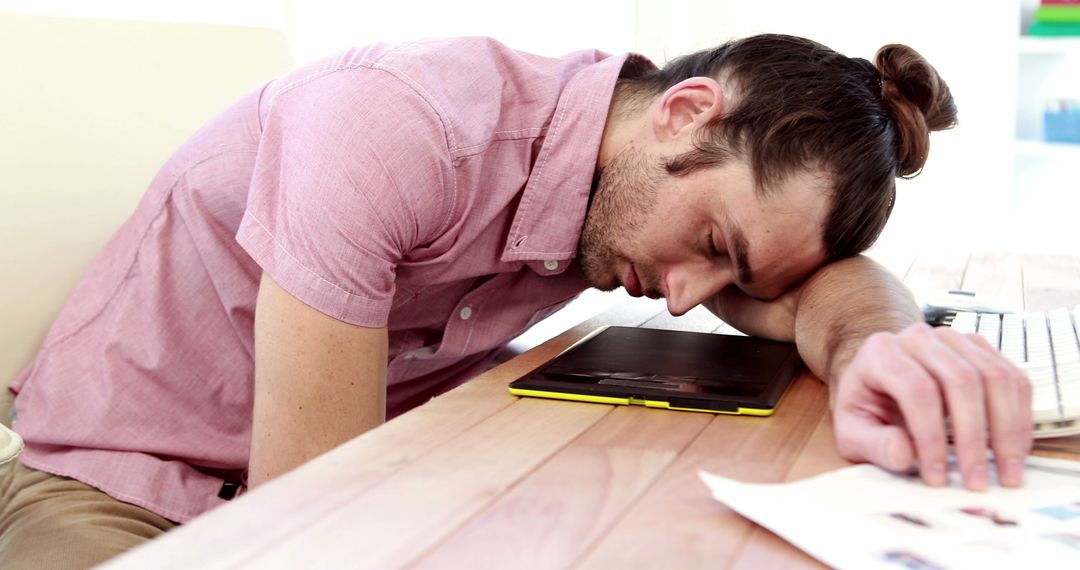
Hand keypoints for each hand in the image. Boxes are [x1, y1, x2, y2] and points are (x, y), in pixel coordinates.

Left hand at [831, 322, 1032, 489]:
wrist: (877, 382)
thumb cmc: (866, 408)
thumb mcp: (852, 432)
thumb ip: (873, 444)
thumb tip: (902, 454)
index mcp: (881, 352)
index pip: (917, 391)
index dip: (931, 437)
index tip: (937, 476)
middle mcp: (919, 337)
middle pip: (962, 381)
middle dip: (974, 437)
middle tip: (978, 481)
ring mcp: (953, 339)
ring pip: (995, 378)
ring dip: (1007, 430)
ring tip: (1006, 472)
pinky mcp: (980, 350)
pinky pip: (1013, 379)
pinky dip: (1019, 417)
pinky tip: (1014, 450)